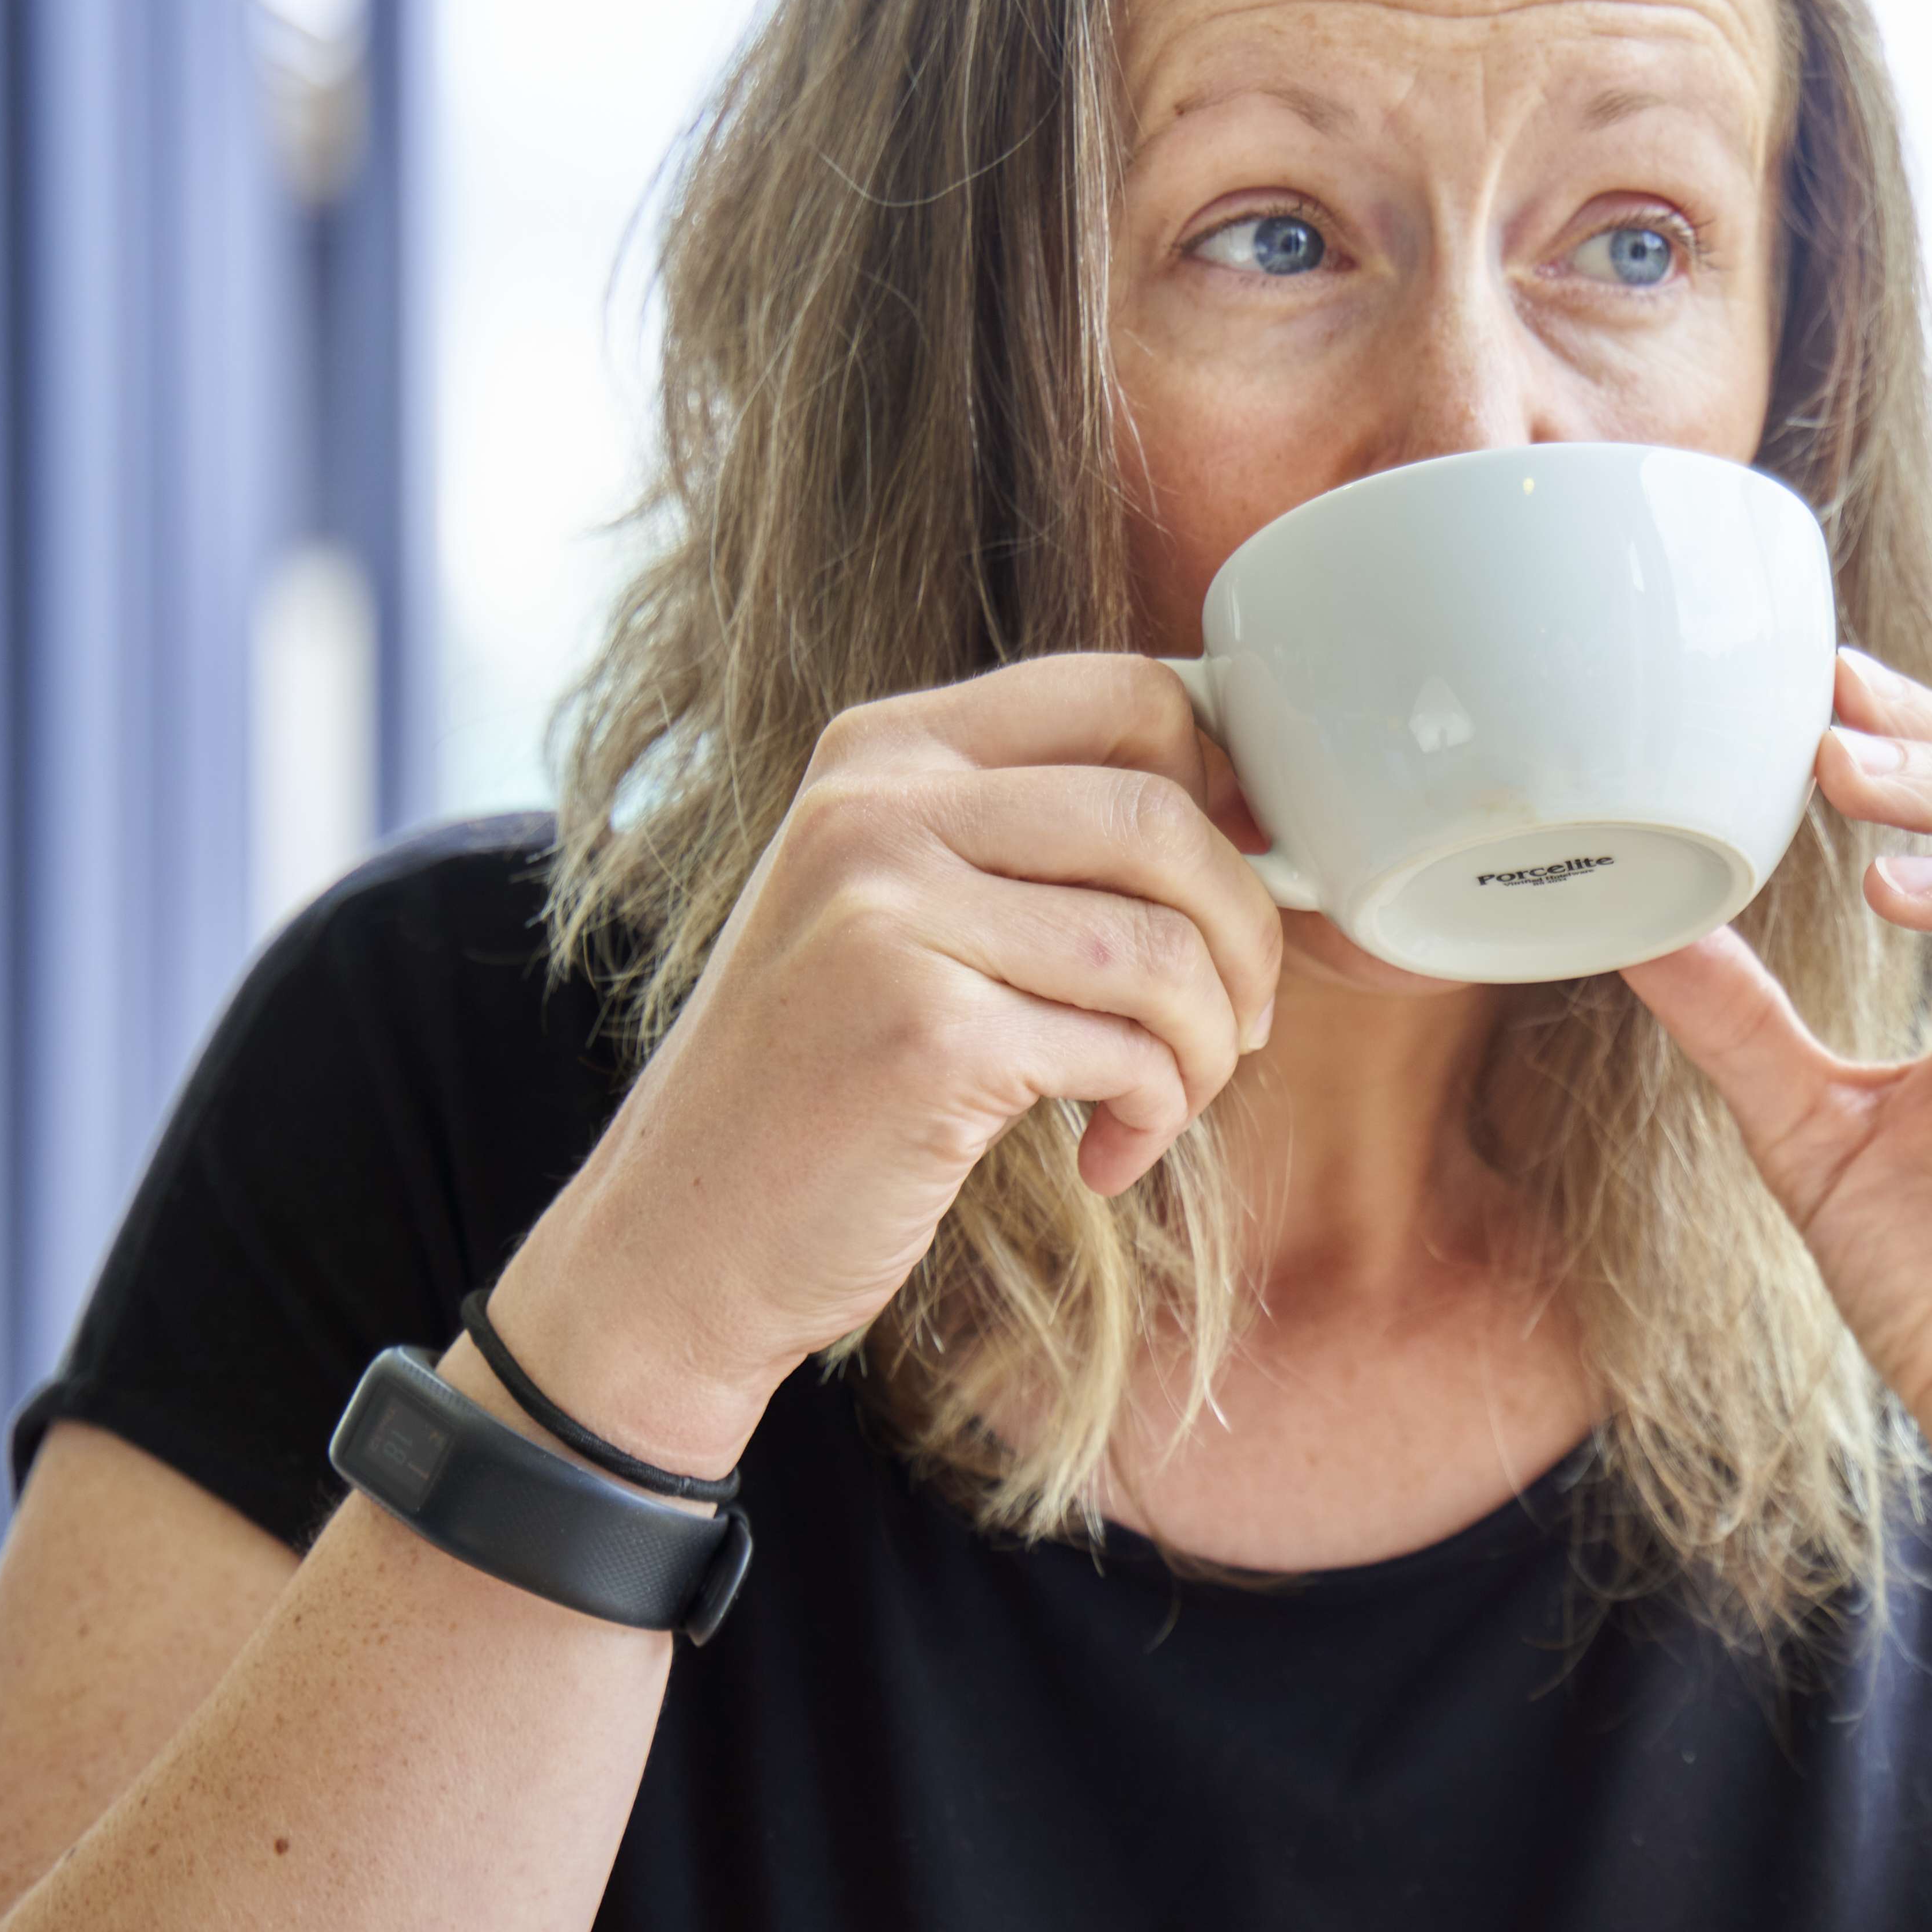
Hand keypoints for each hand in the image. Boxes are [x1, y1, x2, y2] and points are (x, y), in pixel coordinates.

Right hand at [484, 658, 1285, 1475]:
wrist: (685, 1237)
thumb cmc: (824, 1080)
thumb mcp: (896, 908)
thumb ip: (1026, 839)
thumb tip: (1241, 813)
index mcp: (881, 752)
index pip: (1124, 694)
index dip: (1223, 785)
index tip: (1246, 871)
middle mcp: (874, 810)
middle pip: (1162, 820)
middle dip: (1246, 933)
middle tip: (1242, 1024)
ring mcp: (890, 918)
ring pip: (1161, 947)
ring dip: (1210, 1044)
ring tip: (1170, 1099)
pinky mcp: (928, 1038)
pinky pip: (1128, 1055)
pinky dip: (1153, 1117)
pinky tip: (1102, 1159)